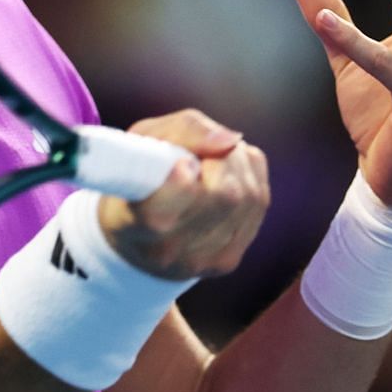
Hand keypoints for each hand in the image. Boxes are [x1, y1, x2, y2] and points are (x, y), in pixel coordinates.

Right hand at [96, 109, 269, 280]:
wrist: (140, 234)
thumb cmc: (140, 176)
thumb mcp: (145, 140)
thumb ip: (184, 130)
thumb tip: (230, 141)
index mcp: (132, 225)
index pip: (159, 216)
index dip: (180, 184)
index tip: (183, 163)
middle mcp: (166, 252)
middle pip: (223, 195)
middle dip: (221, 159)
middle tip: (201, 153)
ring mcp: (201, 261)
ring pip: (248, 196)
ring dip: (237, 165)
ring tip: (212, 162)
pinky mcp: (228, 259)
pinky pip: (259, 202)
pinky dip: (249, 178)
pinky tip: (226, 177)